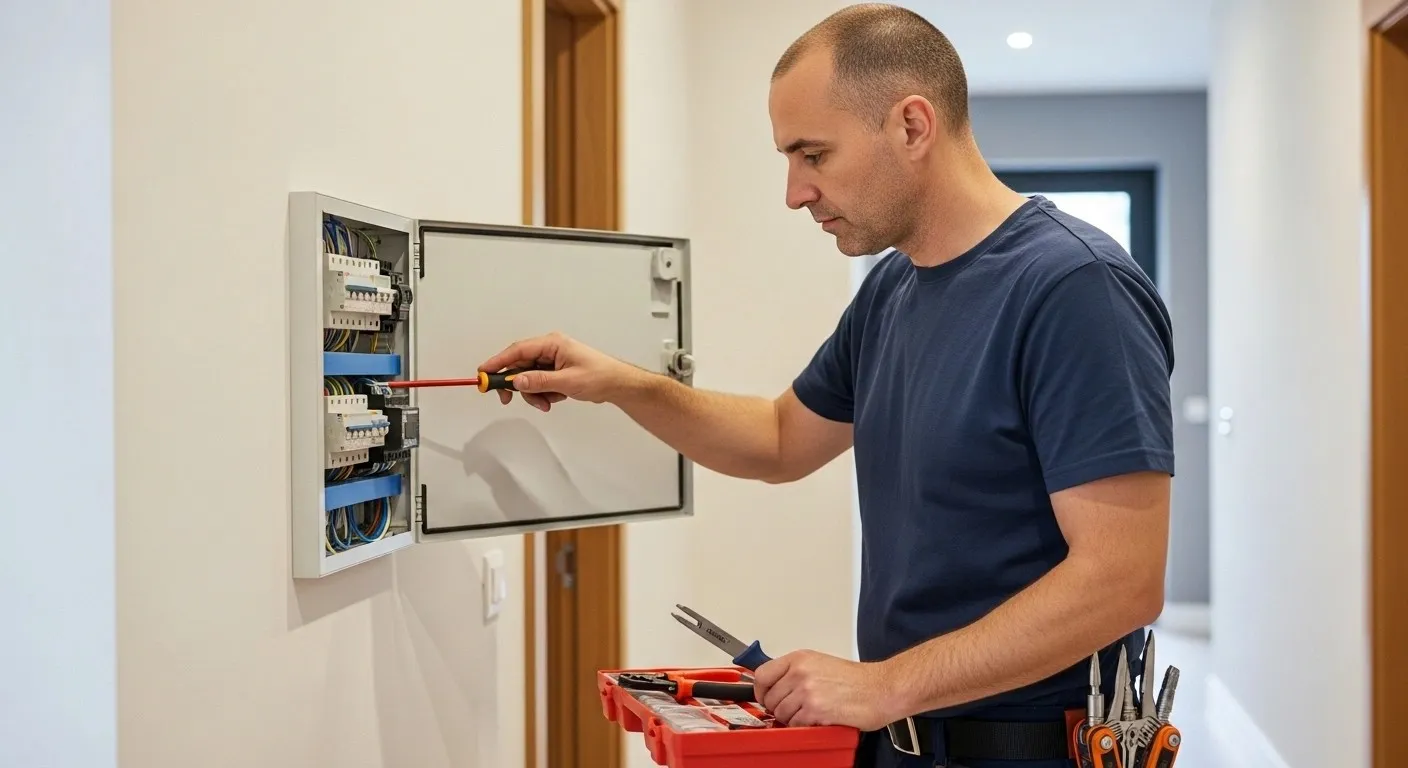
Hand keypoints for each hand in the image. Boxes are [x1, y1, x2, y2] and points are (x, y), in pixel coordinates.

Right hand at [477, 331, 641, 411]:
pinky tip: (554, 400)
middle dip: (516, 384)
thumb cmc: (599, 376)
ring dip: (533, 393)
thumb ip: (539, 381)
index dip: (498, 361)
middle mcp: (549, 350)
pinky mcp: (556, 372)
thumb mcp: (567, 381)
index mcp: (552, 344)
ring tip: (546, 404)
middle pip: (519, 365)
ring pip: (528, 378)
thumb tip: (516, 381)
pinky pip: (539, 383)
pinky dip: (542, 394)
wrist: (618, 385)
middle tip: (507, 399)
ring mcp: (552, 361)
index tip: (482, 373)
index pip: (517, 351)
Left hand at [753, 649, 899, 730]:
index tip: (765, 697)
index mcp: (800, 658)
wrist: (881, 688)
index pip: (762, 674)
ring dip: (792, 719)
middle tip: (794, 709)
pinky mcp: (815, 709)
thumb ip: (796, 672)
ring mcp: (807, 691)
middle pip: (769, 698)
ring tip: (810, 714)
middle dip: (778, 708)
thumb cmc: (857, 679)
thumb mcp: (821, 664)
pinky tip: (818, 719)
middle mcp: (800, 672)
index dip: (760, 691)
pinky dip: (803, 726)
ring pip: (780, 713)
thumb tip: (775, 685)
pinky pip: (795, 724)